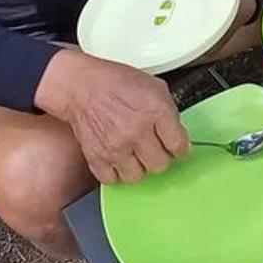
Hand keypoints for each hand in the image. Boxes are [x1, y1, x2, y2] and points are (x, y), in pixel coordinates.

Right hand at [34, 48, 188, 183]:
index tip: (177, 149)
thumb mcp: (155, 87)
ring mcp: (116, 146)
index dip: (181, 148)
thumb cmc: (117, 83)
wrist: (82, 86)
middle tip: (154, 148)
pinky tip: (119, 159)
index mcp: (156, 111)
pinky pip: (112, 179)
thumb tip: (177, 133)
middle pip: (160, 165)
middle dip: (160, 157)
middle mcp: (137, 131)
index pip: (179, 145)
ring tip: (135, 154)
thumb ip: (169, 113)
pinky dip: (116, 172)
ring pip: (138, 176)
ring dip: (138, 167)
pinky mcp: (97, 157)